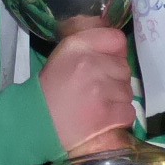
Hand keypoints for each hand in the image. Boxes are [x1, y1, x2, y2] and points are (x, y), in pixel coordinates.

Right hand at [40, 23, 134, 154]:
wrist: (36, 124)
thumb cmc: (50, 91)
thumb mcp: (63, 58)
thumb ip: (88, 48)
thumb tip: (117, 49)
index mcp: (77, 46)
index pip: (117, 39)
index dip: (116, 53)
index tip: (108, 63)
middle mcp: (90, 63)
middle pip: (124, 67)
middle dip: (115, 79)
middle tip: (97, 90)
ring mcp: (100, 89)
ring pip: (127, 91)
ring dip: (117, 100)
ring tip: (98, 106)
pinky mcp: (107, 114)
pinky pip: (128, 112)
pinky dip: (120, 118)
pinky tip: (104, 119)